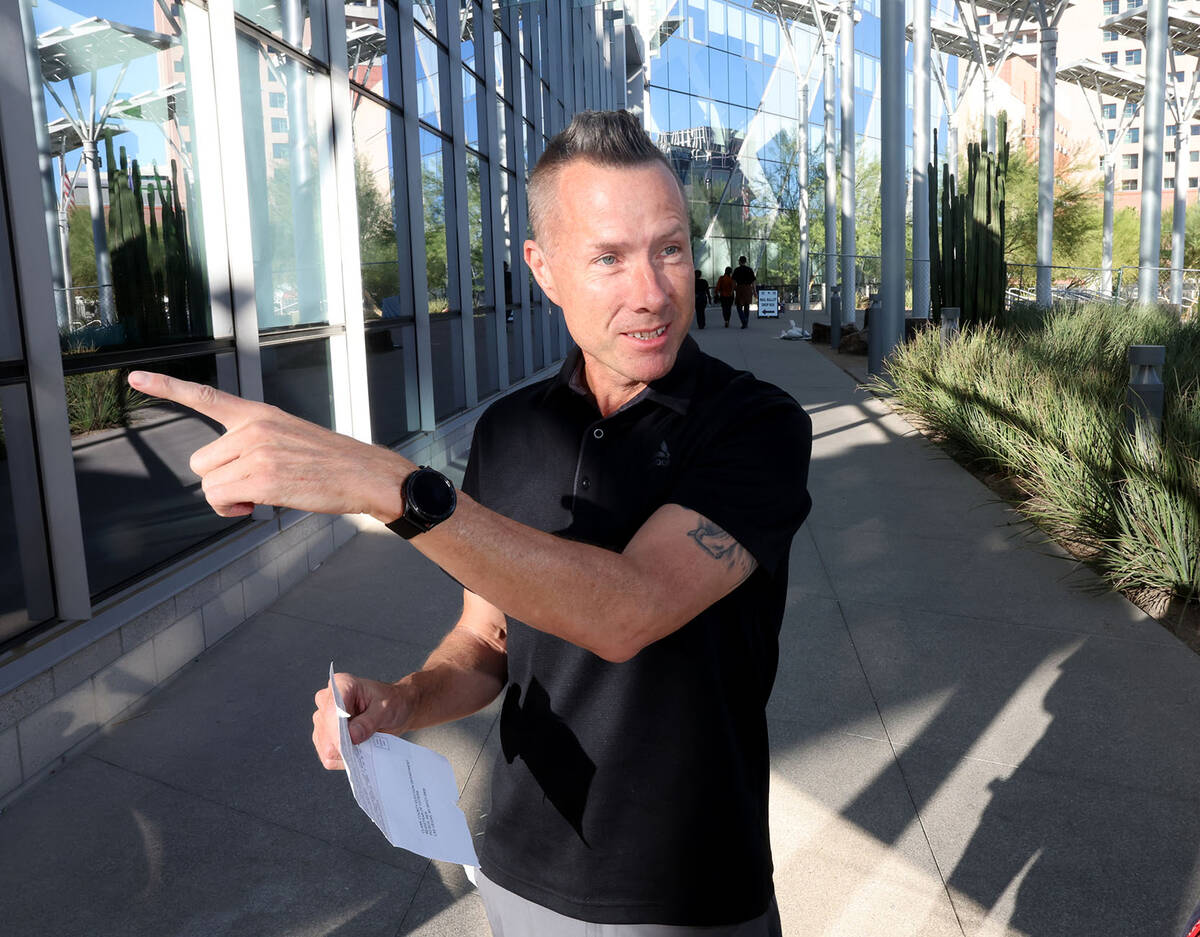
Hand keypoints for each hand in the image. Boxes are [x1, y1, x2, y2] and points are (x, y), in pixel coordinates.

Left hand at [127, 371, 407, 520]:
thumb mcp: (289, 436)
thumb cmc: (330, 462)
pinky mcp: (263, 478)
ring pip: (209, 483)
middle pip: (201, 461)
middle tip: (252, 486)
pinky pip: (221, 499)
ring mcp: (257, 452)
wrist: (363, 474)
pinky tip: (258, 505)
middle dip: (220, 480)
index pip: (206, 396)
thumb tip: (226, 476)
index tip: (134, 378)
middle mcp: (253, 428)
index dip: (166, 387)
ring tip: (261, 495)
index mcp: (258, 413)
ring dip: (228, 498)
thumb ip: (252, 444)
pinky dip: (233, 509)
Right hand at [311, 672, 414, 769]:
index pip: (331, 709)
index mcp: (342, 684)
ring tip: (365, 743)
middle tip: (366, 743)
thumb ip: (369, 721)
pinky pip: (327, 756)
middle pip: (325, 730)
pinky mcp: (325, 737)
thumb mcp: (387, 708)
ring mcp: (324, 720)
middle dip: (344, 743)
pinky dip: (344, 759)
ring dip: (346, 752)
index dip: (338, 730)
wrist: (397, 709)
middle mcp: (328, 700)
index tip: (349, 744)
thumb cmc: (392, 702)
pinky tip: (359, 750)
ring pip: (325, 746)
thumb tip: (352, 736)